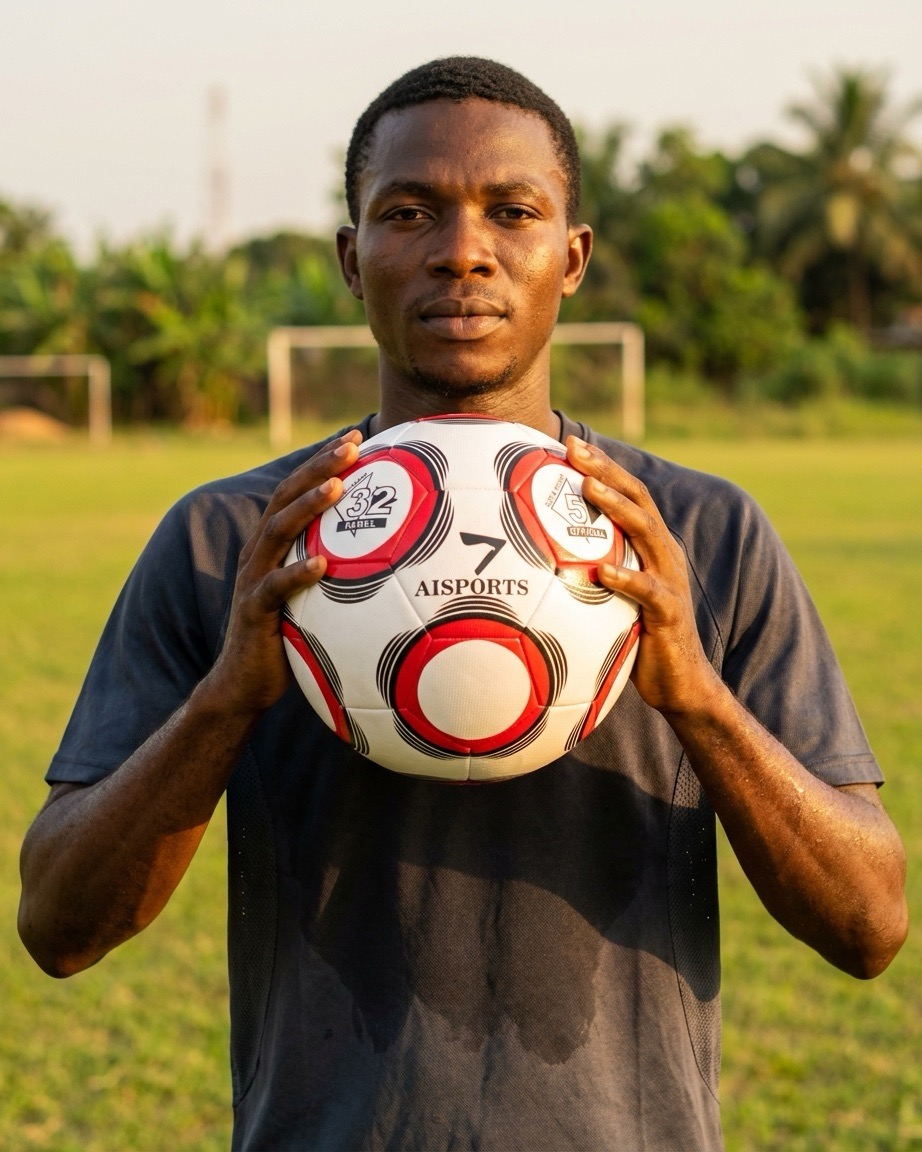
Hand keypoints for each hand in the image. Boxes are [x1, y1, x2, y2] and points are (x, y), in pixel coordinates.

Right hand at [206, 430, 362, 715]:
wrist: (244, 683)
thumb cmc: (286, 636)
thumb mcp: (313, 595)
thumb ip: (335, 569)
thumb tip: (388, 554)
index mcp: (273, 544)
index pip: (297, 491)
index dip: (322, 461)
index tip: (355, 436)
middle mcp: (259, 554)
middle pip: (286, 498)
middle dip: (318, 468)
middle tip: (351, 445)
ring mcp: (253, 580)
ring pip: (278, 533)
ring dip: (308, 507)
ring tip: (337, 486)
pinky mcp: (254, 612)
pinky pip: (275, 588)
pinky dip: (298, 573)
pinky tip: (323, 563)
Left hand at [566, 436, 721, 716]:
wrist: (680, 683)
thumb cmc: (638, 638)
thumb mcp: (613, 597)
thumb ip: (592, 570)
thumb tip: (539, 557)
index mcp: (651, 547)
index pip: (629, 495)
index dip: (603, 467)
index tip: (569, 444)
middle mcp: (664, 555)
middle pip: (638, 500)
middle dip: (607, 470)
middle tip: (575, 450)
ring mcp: (670, 581)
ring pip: (646, 533)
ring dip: (616, 507)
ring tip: (588, 487)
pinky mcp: (669, 613)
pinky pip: (647, 591)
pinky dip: (625, 578)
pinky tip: (601, 570)